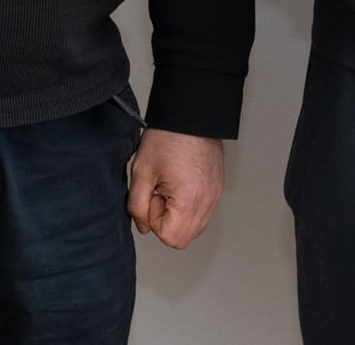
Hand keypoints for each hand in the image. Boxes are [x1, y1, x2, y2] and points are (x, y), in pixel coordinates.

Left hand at [126, 128, 223, 249]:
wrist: (190, 115)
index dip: (155, 222)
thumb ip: (137, 206)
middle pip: (184, 238)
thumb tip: (143, 226)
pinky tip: (180, 185)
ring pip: (194, 228)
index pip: (171, 238)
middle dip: (167, 222)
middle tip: (160, 193)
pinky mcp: (217, 189)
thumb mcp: (142, 171)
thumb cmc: (167, 137)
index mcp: (189, 199)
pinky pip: (203, 213)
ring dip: (178, 216)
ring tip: (170, 187)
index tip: (153, 197)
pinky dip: (189, 208)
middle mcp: (207, 201)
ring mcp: (215, 196)